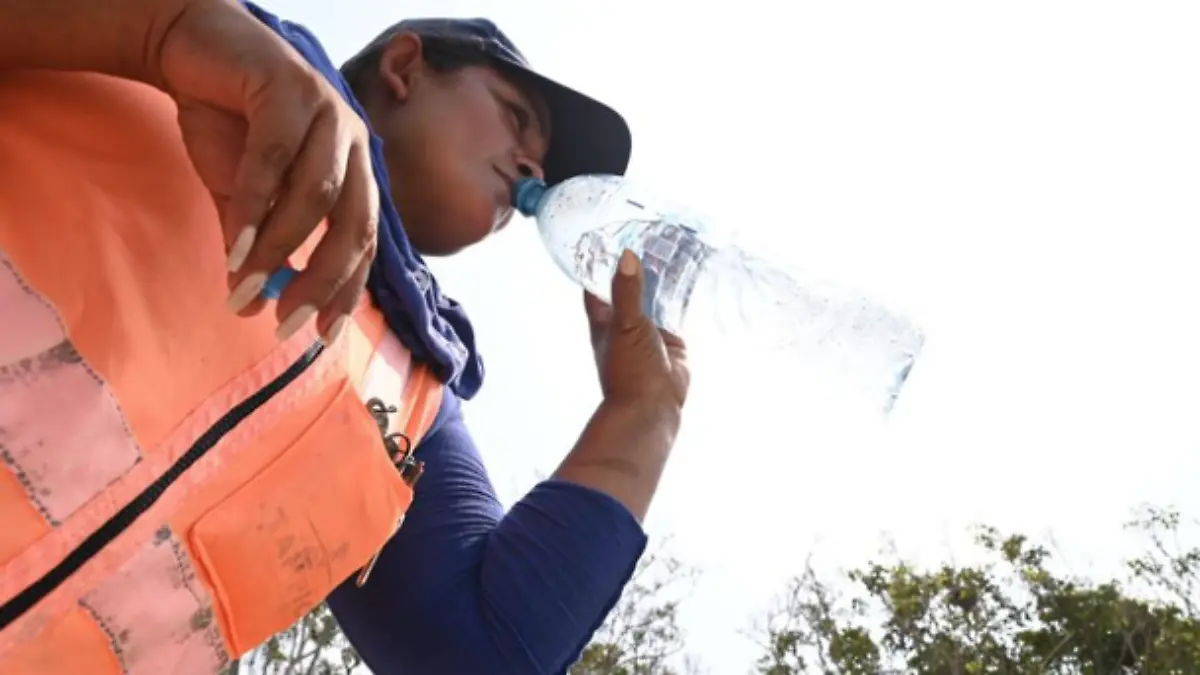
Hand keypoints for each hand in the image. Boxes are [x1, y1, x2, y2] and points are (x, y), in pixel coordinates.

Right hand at [156, 0, 377, 342]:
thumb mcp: (242, 198)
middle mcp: (354, 144)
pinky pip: (276, 159)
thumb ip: (254, 245)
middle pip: (356, 225)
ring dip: (284, 249)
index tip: (321, 336)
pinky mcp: (291, 87)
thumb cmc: (228, 126)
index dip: (346, 291)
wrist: (192, 50)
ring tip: (249, 288)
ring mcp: (328, 112)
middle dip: (324, 281)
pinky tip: (238, 248)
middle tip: (287, 323)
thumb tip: (247, 305)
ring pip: (319, 195)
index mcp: (355, 173)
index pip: (364, 243)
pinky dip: (257, 208)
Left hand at [585, 250, 689, 421]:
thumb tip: (626, 256)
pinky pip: (676, 312)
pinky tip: (690, 276)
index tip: (609, 238)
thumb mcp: (625, 325)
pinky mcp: (671, 339)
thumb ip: (628, 291)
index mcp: (604, 319)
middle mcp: (624, 322)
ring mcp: (649, 330)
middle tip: (650, 235)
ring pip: (654, 298)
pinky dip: (681, 296)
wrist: (653, 407)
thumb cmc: (628, 370)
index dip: (600, 263)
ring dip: (662, 279)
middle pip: (629, 287)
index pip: (595, 284)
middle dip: (637, 266)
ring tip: (673, 247)